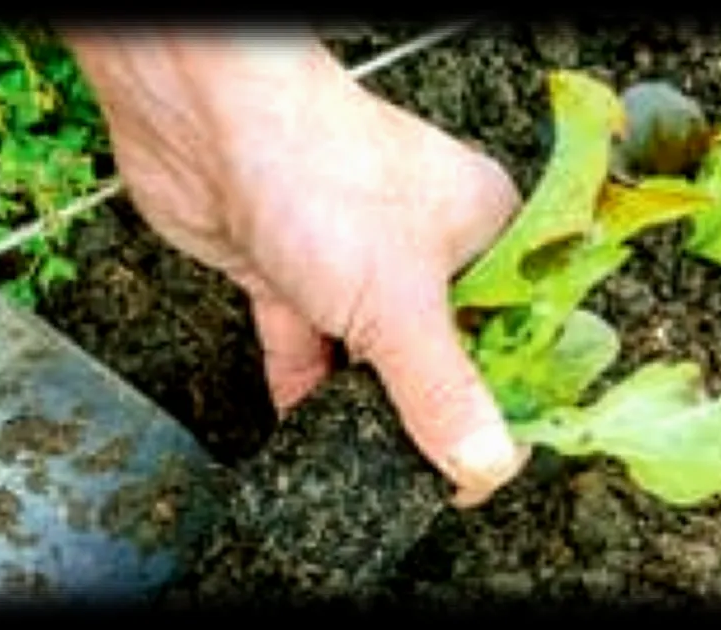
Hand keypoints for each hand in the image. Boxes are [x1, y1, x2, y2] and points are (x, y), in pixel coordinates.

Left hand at [69, 31, 528, 505]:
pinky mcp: (287, 277)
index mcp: (481, 228)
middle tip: (431, 472)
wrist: (202, 123)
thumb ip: (439, 390)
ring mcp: (349, 262)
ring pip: (371, 355)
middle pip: (443, 348)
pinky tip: (311, 434)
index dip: (514, 394)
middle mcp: (419, 245)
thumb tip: (485, 461)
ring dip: (367, 407)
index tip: (496, 455)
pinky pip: (304, 351)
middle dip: (434, 410)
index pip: (518, 326)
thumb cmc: (314, 167)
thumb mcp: (398, 300)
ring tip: (374, 464)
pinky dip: (306, 393)